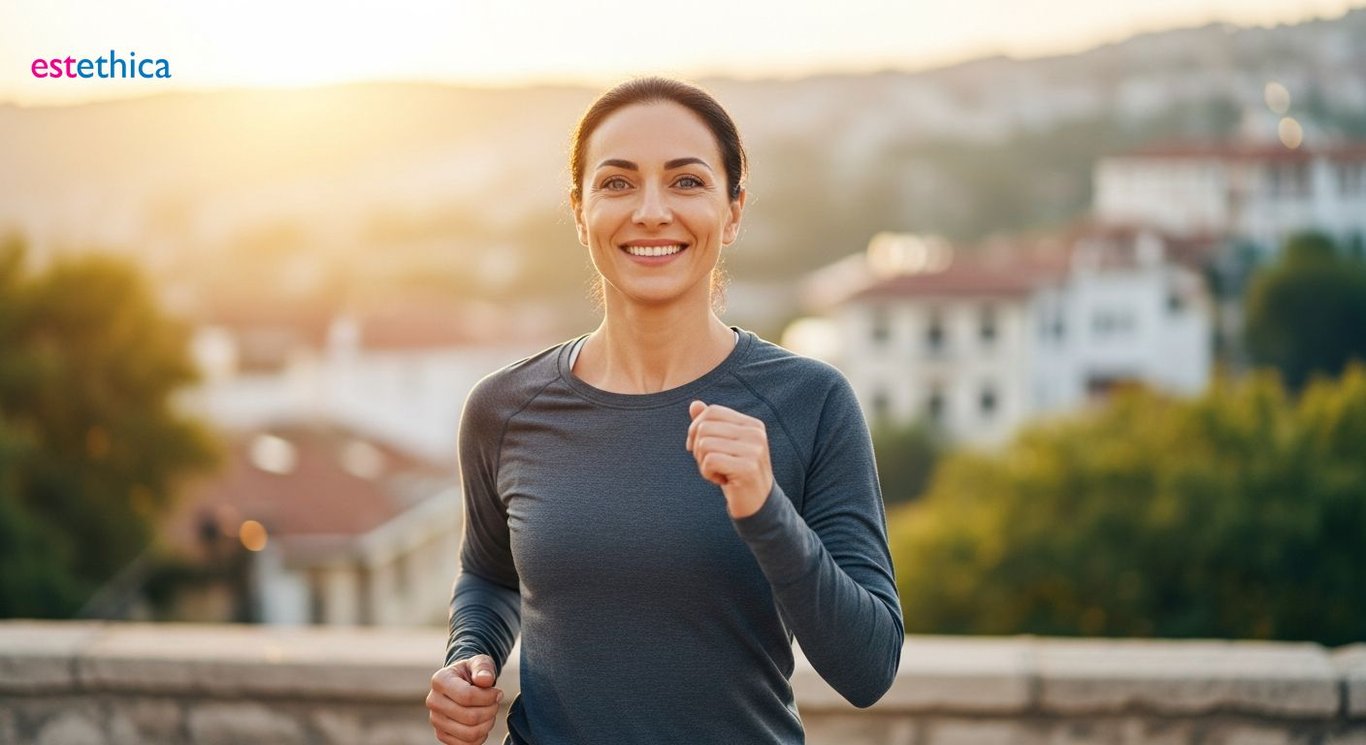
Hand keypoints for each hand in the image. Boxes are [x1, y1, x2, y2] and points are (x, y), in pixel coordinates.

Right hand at [427, 655, 503, 744]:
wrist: (462, 683)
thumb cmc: (473, 672)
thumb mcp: (480, 662)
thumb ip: (483, 668)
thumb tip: (485, 680)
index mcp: (440, 680)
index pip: (467, 696)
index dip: (488, 697)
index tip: (497, 692)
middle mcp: (433, 701)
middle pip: (470, 717)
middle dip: (490, 710)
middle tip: (495, 703)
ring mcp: (436, 720)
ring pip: (469, 734)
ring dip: (487, 724)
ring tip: (490, 712)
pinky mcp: (441, 735)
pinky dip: (480, 736)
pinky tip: (483, 723)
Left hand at [686, 400, 773, 518]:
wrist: (757, 504)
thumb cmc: (736, 472)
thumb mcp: (723, 446)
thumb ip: (710, 424)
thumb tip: (694, 404)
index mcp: (752, 424)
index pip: (713, 411)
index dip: (696, 427)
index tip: (696, 447)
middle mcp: (756, 434)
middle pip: (705, 427)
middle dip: (697, 447)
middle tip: (709, 463)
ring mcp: (754, 450)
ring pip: (704, 444)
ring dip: (703, 462)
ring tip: (717, 472)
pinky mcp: (747, 468)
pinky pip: (709, 461)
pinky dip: (707, 473)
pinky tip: (721, 480)